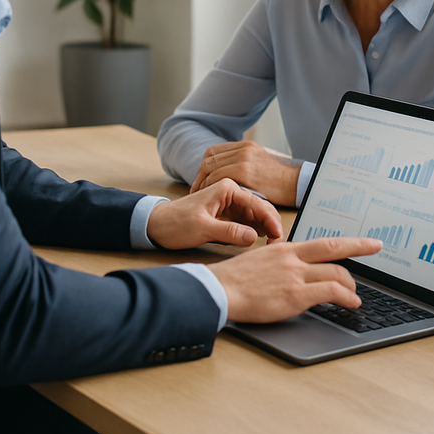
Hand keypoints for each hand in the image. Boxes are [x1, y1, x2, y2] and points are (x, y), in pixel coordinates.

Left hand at [146, 178, 282, 249]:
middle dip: (271, 225)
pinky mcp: (226, 217)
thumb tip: (254, 237)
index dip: (271, 220)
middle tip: (278, 243)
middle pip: (259, 209)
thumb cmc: (175, 223)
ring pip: (254, 217)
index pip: (257, 203)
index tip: (278, 236)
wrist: (156, 226)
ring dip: (265, 229)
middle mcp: (230, 194)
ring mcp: (229, 206)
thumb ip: (229, 232)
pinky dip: (254, 232)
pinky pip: (245, 224)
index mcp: (227, 189)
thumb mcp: (203, 228)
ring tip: (272, 244)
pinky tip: (261, 242)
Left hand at [191, 140, 300, 205]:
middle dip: (200, 175)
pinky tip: (212, 197)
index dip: (204, 166)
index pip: (214, 151)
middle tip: (197, 189)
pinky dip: (210, 187)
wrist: (295, 184)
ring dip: (202, 182)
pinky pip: (217, 178)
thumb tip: (226, 172)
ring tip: (202, 195)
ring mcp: (243, 159)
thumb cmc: (279, 181)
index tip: (201, 180)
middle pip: (209, 158)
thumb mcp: (260, 163)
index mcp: (246, 146)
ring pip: (210, 168)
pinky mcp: (244, 172)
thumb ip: (244, 163)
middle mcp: (243, 149)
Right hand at [210, 237, 382, 322]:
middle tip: (376, 246)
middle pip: (335, 249)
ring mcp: (296, 275)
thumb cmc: (234, 280)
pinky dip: (346, 298)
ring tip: (355, 295)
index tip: (365, 241)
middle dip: (360, 246)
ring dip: (351, 286)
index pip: (324, 241)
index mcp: (286, 248)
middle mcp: (294, 258)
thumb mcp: (259, 260)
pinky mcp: (296, 294)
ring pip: (336, 274)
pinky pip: (331, 292)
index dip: (349, 241)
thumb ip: (278, 259)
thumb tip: (289, 262)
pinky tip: (351, 304)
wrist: (219, 289)